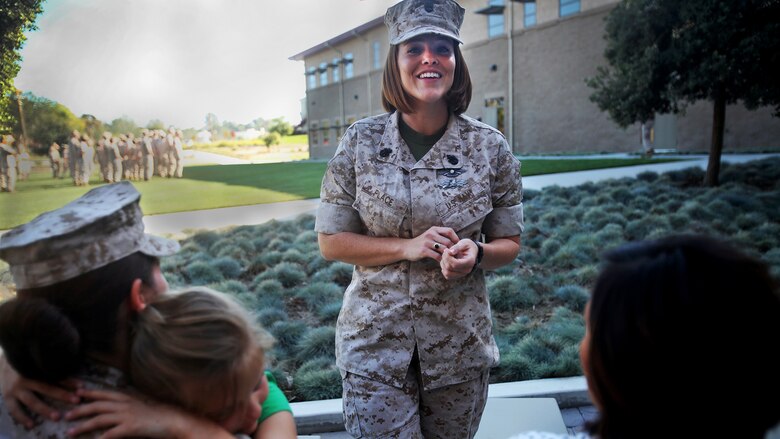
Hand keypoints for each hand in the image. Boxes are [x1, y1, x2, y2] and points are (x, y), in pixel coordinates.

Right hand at [0, 354, 80, 428]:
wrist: (1, 363)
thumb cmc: (26, 363)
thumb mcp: (37, 361)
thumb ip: (51, 366)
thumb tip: (73, 367)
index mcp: (35, 368)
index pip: (55, 374)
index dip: (69, 380)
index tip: (82, 386)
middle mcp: (26, 378)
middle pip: (46, 387)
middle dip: (62, 395)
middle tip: (76, 400)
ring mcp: (16, 388)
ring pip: (32, 401)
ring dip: (45, 409)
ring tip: (57, 417)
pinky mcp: (7, 396)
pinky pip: (14, 409)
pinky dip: (22, 418)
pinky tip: (31, 425)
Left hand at [64, 389, 230, 438]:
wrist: (175, 420)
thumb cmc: (160, 415)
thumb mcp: (142, 406)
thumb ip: (129, 406)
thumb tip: (118, 408)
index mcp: (127, 398)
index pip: (103, 393)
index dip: (88, 393)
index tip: (75, 392)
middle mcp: (125, 405)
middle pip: (96, 406)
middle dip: (79, 410)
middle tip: (65, 415)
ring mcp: (127, 416)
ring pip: (99, 419)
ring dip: (82, 426)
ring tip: (70, 432)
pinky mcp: (131, 428)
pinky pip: (111, 434)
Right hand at [405, 226, 458, 261]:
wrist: (406, 248)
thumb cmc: (421, 243)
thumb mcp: (430, 236)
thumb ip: (440, 237)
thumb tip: (455, 243)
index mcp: (434, 229)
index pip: (449, 231)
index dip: (456, 238)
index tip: (458, 246)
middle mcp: (431, 234)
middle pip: (448, 241)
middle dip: (453, 250)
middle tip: (457, 256)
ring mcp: (427, 242)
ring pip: (443, 249)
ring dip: (448, 256)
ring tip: (451, 260)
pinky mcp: (424, 250)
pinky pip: (437, 256)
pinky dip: (441, 260)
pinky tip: (442, 263)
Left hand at [440, 239, 477, 279]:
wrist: (471, 251)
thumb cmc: (468, 246)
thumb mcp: (464, 243)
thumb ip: (458, 247)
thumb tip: (450, 252)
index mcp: (470, 262)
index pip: (455, 264)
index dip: (448, 257)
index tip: (447, 249)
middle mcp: (467, 270)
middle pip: (450, 268)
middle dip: (444, 258)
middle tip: (446, 251)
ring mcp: (462, 274)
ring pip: (447, 273)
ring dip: (443, 264)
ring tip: (446, 256)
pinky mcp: (457, 276)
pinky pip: (447, 276)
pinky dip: (444, 268)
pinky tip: (446, 261)